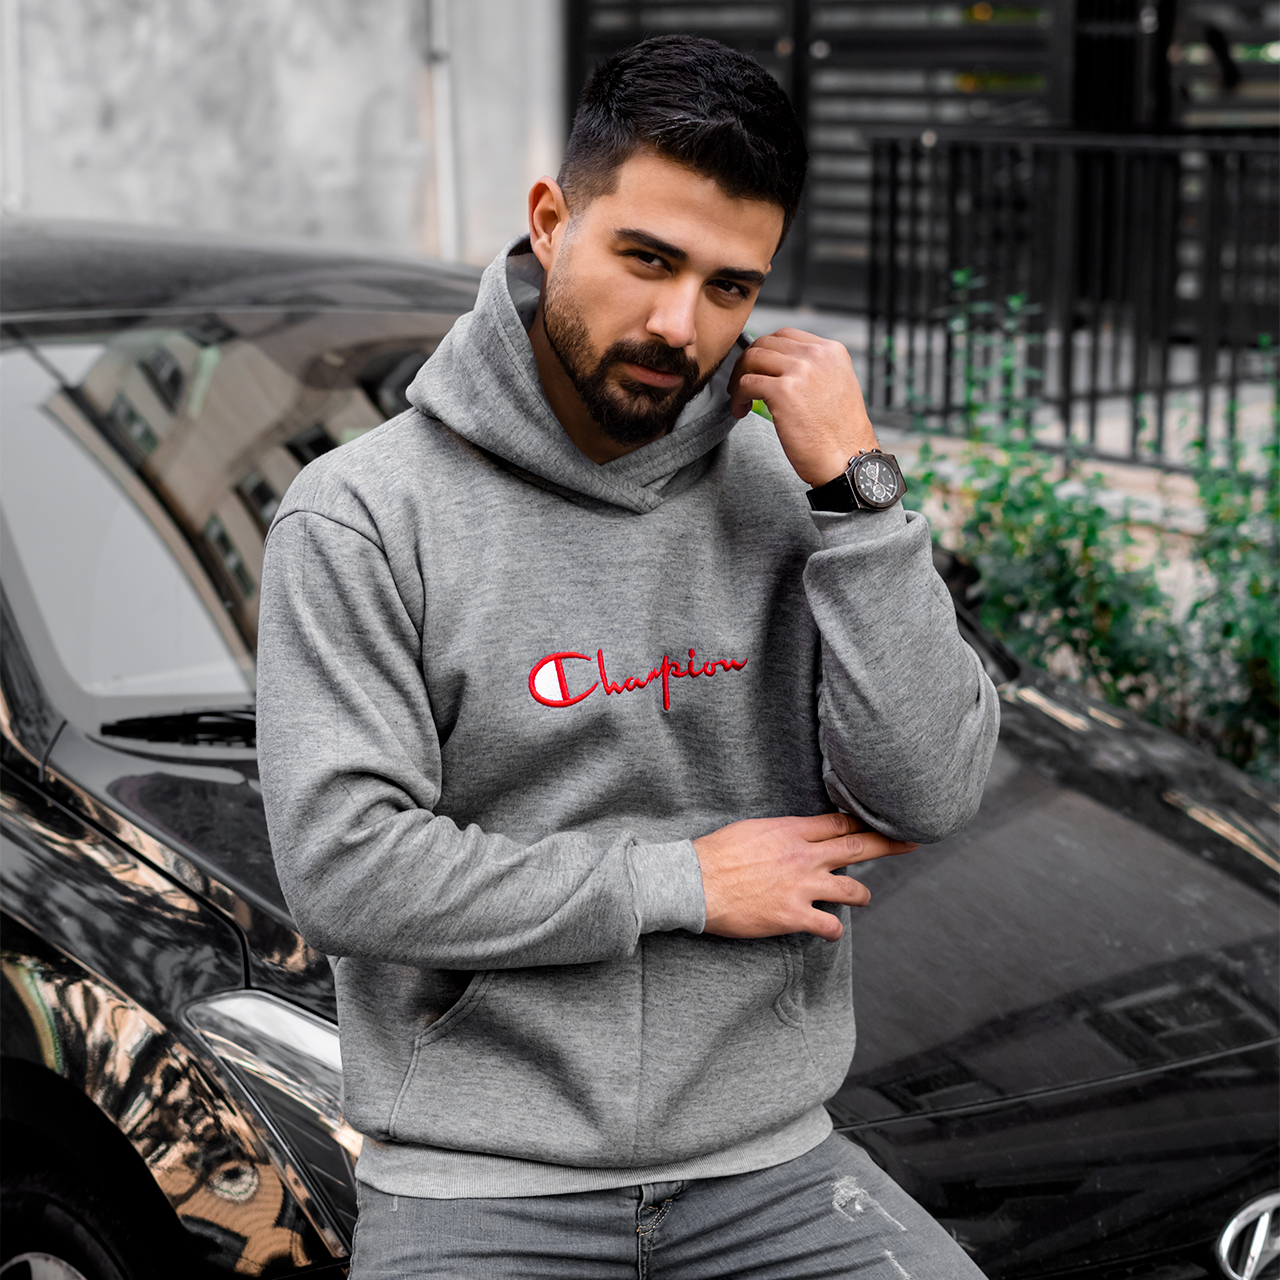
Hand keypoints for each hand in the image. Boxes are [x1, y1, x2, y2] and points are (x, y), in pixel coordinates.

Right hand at [693, 812, 917, 941]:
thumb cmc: (715, 854)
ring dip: (862, 894)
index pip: (839, 823)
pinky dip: (833, 930)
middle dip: (889, 844)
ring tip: (863, 897)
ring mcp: (801, 886)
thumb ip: (780, 832)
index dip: (864, 823)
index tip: (881, 822)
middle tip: (910, 844)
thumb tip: (796, 836)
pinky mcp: (793, 916)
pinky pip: (829, 925)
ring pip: (852, 889)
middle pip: (857, 846)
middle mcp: (803, 856)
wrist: (694, 882)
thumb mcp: (752, 829)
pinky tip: (830, 931)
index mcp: (791, 831)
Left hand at [727, 328, 877, 485]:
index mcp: (831, 351)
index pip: (786, 335)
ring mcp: (800, 370)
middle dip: (747, 362)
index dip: (765, 351)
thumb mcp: (836, 386)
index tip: (758, 368)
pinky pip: (746, 383)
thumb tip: (781, 367)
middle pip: (766, 343)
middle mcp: (817, 355)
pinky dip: (738, 397)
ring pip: (752, 358)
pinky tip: (741, 410)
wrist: (848, 458)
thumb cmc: (841, 434)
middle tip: (742, 383)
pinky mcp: (783, 391)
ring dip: (739, 378)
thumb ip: (814, 370)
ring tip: (740, 398)